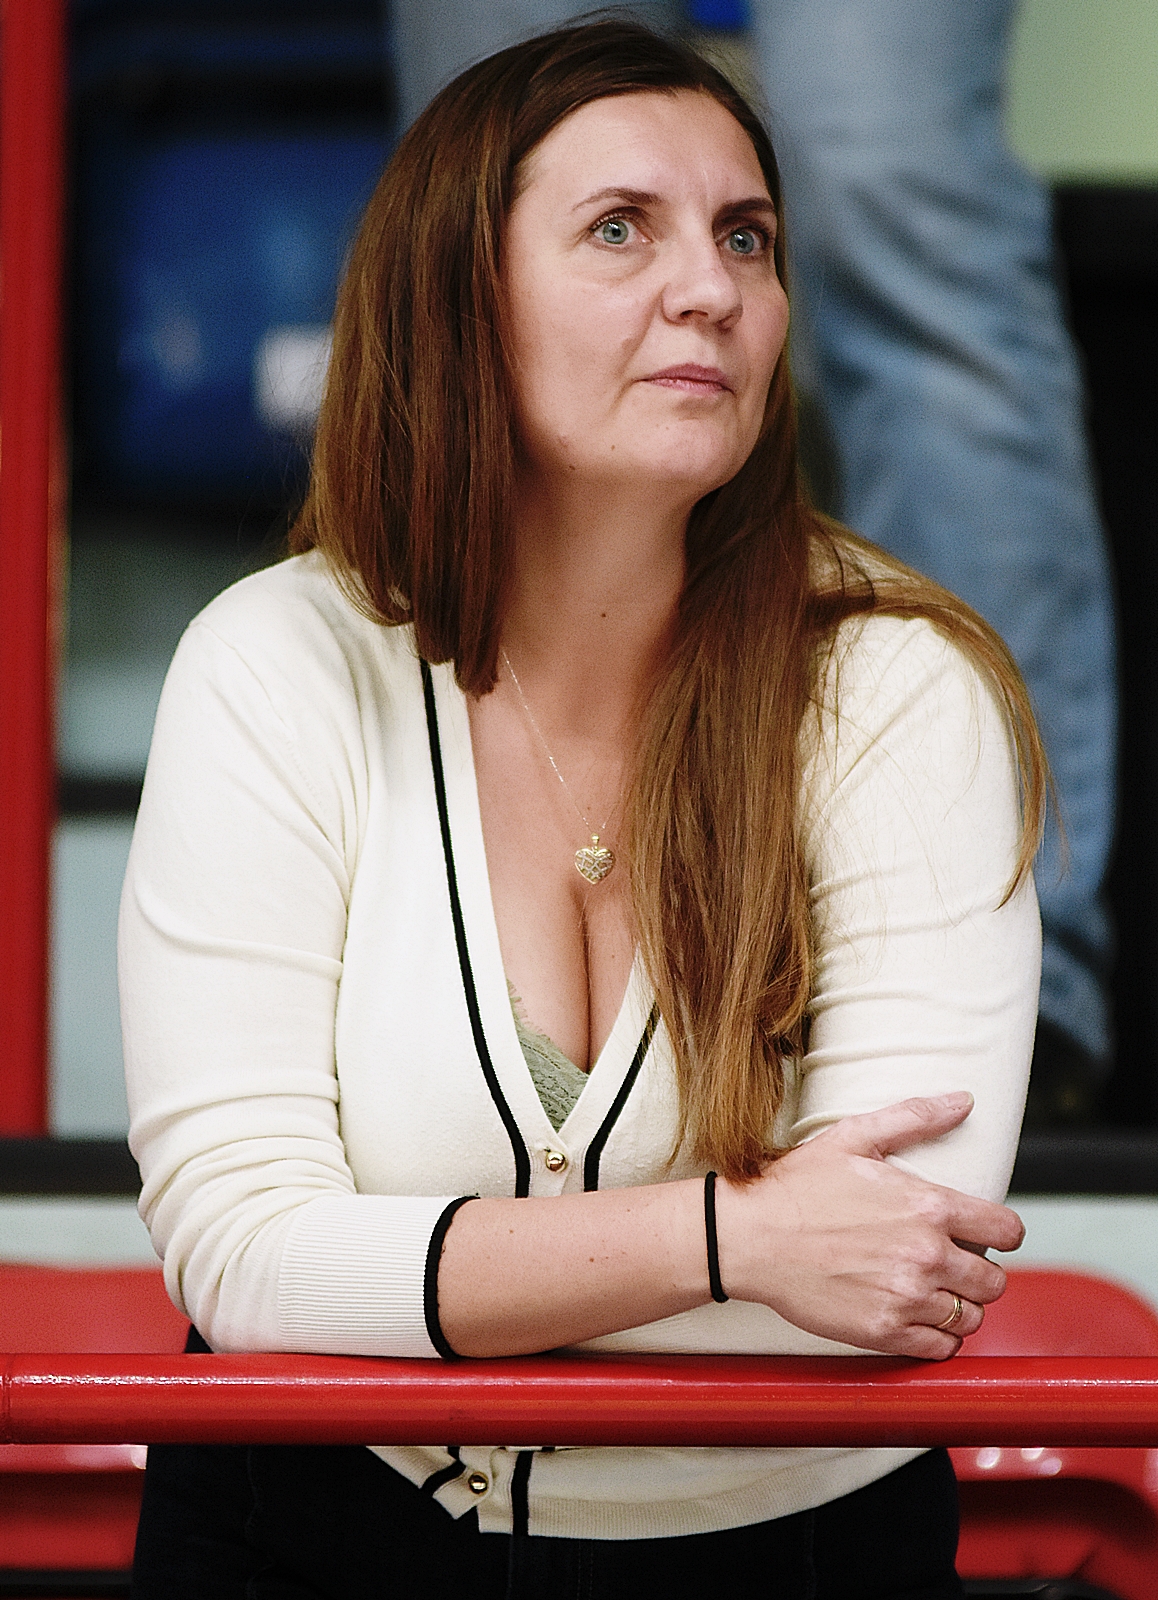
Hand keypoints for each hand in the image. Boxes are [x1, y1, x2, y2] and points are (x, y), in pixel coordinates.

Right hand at [714, 1092, 1023, 1358]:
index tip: (985, 1235)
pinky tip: (914, 1317)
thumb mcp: (854, 1137)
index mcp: (928, 1206)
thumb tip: (964, 1101)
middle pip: (995, 1281)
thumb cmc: (797, 1186)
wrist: (749, 1238)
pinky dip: (936, 1338)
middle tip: (950, 1265)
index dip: (1002, 1232)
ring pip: (971, 1318)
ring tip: (929, 1291)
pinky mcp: (884, 1331)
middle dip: (979, 1272)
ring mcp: (906, 1297)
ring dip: (958, 1306)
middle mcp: (926, 1255)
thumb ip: (915, 1117)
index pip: (1007, 1231)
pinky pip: (940, 1349)